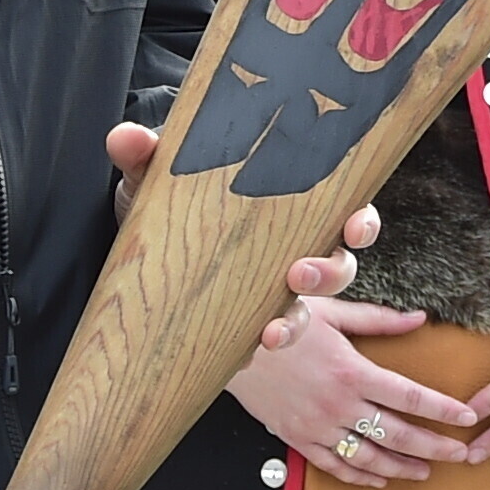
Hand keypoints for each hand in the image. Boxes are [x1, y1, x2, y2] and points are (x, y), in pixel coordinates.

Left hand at [104, 124, 380, 351]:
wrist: (137, 250)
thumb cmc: (166, 198)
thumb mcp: (156, 173)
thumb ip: (144, 153)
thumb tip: (127, 138)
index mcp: (289, 204)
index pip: (345, 209)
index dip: (361, 221)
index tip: (354, 226)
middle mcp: (292, 248)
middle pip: (340, 266)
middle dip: (329, 273)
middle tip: (298, 273)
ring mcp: (270, 289)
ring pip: (309, 310)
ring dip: (298, 320)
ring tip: (272, 330)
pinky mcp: (245, 322)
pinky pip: (268, 338)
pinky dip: (261, 347)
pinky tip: (248, 350)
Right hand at [226, 298, 479, 487]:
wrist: (229, 343)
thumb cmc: (280, 320)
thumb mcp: (332, 310)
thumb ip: (379, 319)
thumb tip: (419, 318)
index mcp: (350, 370)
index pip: (409, 395)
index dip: (442, 408)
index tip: (466, 416)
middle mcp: (337, 403)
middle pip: (396, 433)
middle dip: (433, 446)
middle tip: (460, 454)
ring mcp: (316, 425)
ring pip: (368, 457)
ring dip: (401, 467)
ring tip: (426, 471)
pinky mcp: (297, 438)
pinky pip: (334, 466)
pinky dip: (360, 476)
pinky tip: (380, 478)